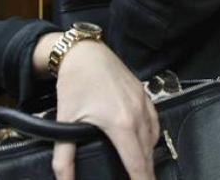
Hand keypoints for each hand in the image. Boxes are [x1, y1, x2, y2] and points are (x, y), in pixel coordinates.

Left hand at [52, 40, 158, 179]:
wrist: (84, 52)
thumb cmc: (75, 82)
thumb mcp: (65, 121)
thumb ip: (64, 158)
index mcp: (121, 124)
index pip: (138, 163)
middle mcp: (137, 114)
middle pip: (148, 154)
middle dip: (146, 173)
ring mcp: (143, 102)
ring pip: (153, 138)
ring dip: (149, 156)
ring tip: (141, 170)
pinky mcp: (143, 93)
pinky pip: (155, 121)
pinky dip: (152, 136)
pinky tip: (145, 143)